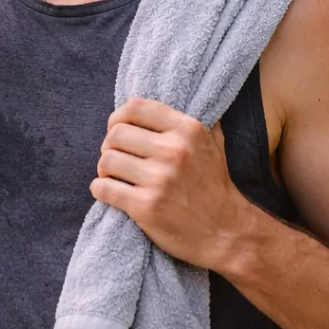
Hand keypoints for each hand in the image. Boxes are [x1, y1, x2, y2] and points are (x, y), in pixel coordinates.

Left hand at [89, 98, 246, 271]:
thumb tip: (173, 95)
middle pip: (115, 134)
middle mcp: (174, 151)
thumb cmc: (214, 187)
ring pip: (106, 160)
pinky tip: (110, 192)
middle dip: (109, 147)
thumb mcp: (212, 144)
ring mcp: (160, 179)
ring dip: (104, 170)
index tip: (116, 130)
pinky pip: (103, 188)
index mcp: (188, 130)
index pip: (135, 107)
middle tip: (117, 160)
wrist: (227, 233)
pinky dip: (100, 189)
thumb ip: (190, 120)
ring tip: (115, 177)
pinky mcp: (146, 206)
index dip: (117, 117)